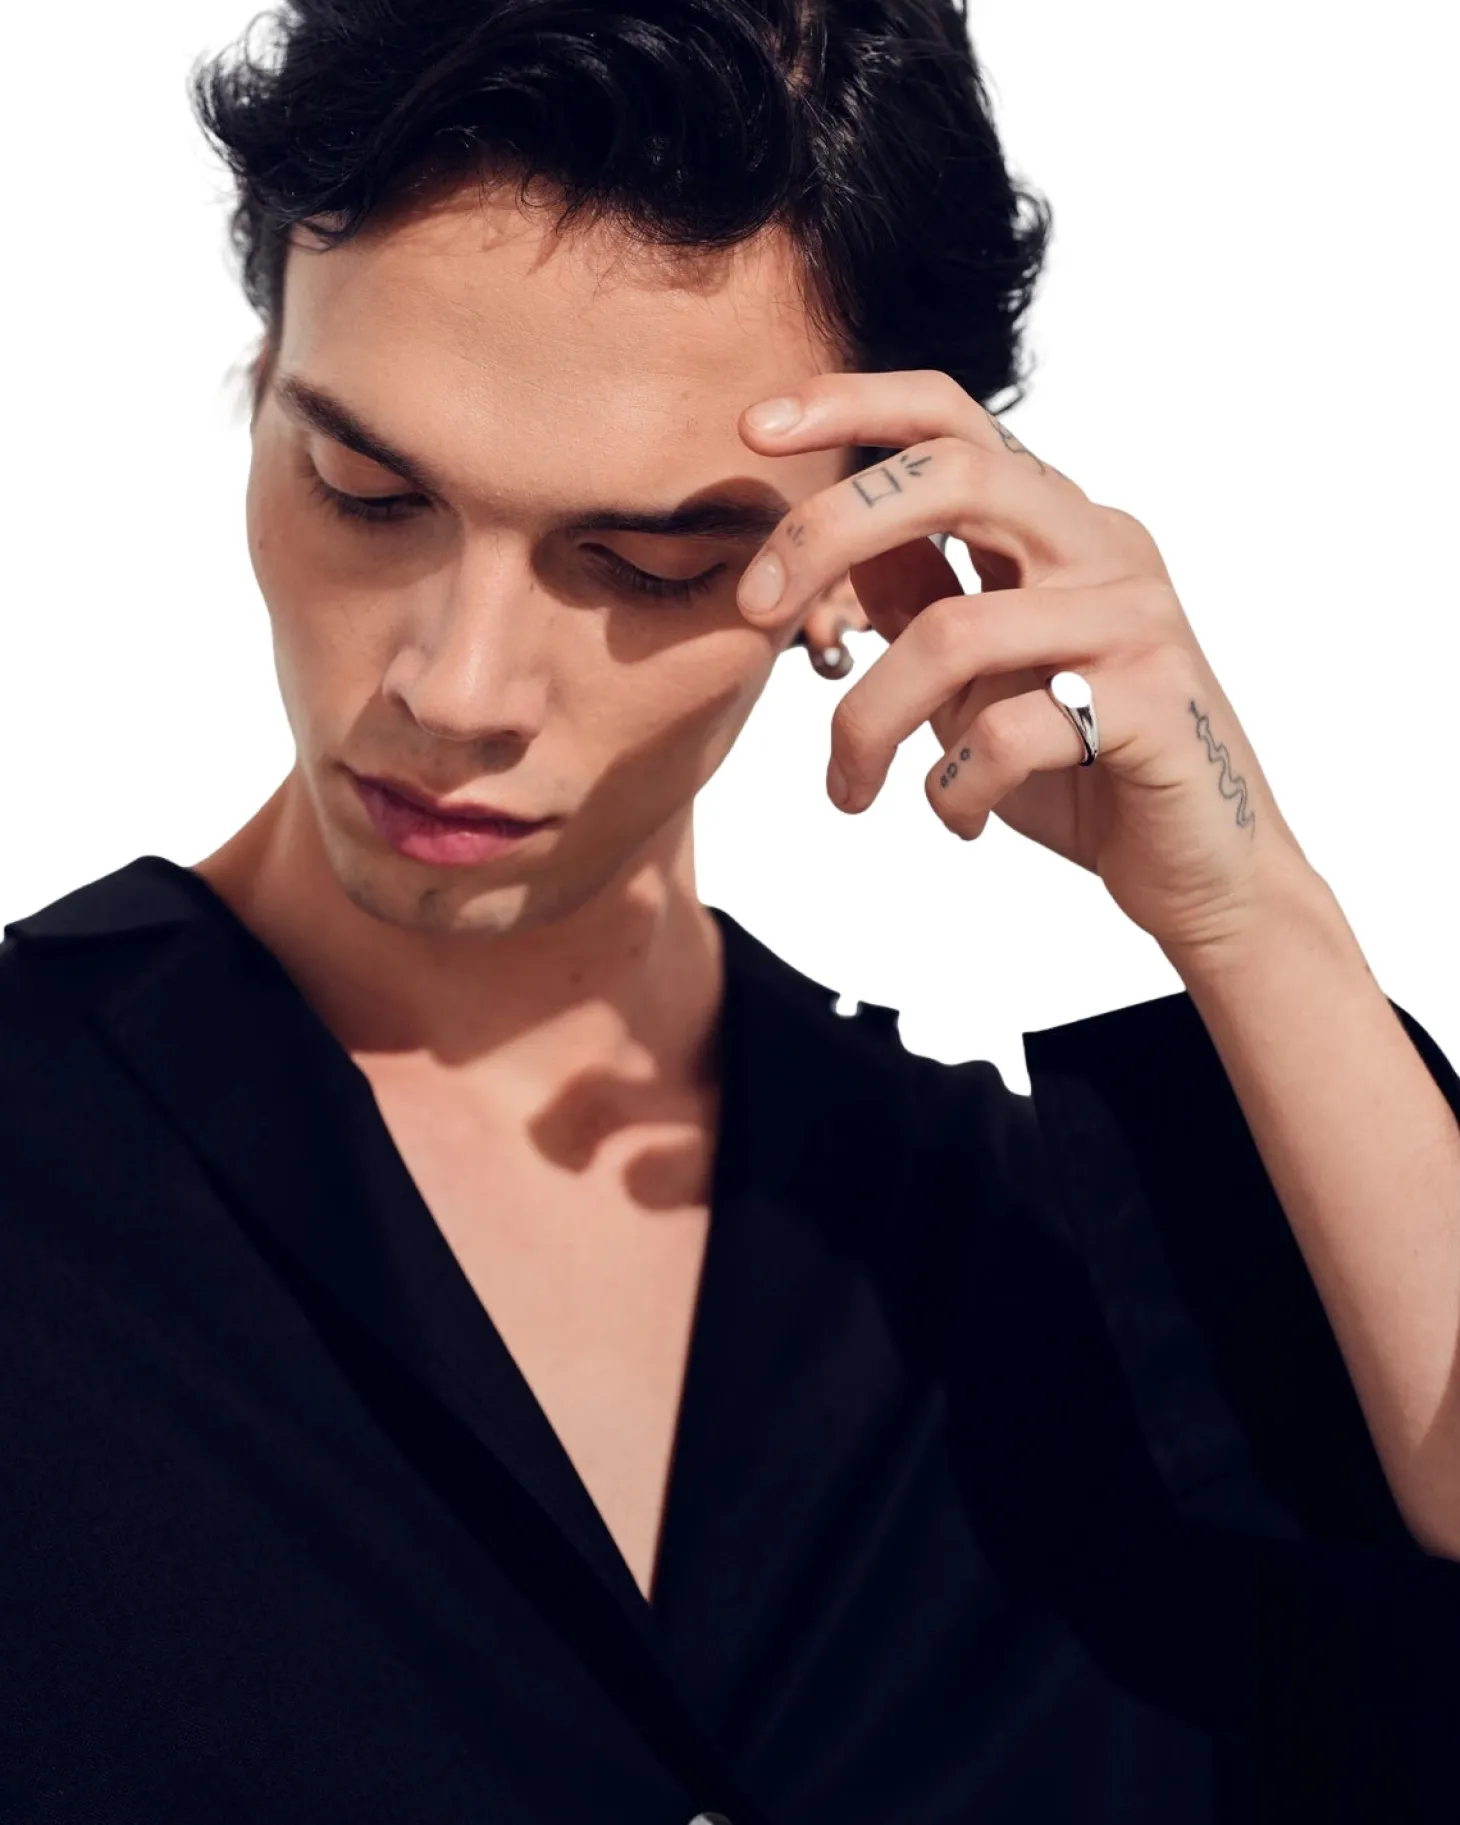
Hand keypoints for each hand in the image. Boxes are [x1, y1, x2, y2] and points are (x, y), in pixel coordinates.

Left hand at [735, 370, 1313, 960]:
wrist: (1203, 868)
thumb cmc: (1081, 767)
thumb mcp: (979, 674)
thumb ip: (922, 599)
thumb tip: (828, 545)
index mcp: (1057, 525)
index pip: (953, 420)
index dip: (851, 404)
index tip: (754, 427)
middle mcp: (1102, 546)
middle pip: (952, 477)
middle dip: (826, 530)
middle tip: (753, 607)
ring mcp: (1132, 621)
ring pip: (953, 630)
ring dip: (866, 721)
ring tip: (850, 789)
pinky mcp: (1150, 706)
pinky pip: (1008, 734)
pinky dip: (951, 789)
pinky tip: (954, 819)